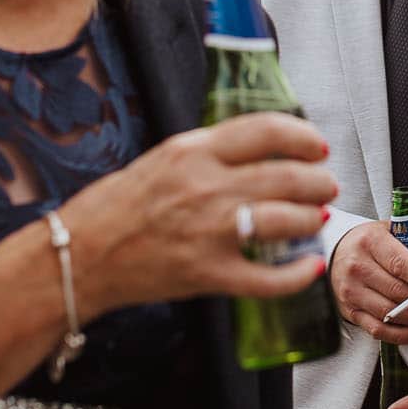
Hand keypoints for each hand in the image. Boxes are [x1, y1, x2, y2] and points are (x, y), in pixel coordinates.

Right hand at [68, 112, 337, 316]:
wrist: (80, 254)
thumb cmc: (116, 206)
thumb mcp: (162, 158)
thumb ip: (209, 153)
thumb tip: (260, 152)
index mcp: (193, 151)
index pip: (266, 130)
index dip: (303, 137)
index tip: (317, 146)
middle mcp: (206, 186)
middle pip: (286, 175)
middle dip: (318, 180)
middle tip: (327, 185)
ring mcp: (210, 232)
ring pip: (286, 220)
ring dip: (312, 218)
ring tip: (318, 218)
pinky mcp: (208, 274)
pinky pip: (267, 277)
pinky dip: (296, 275)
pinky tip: (308, 268)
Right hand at [328, 220, 407, 345]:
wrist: (337, 251)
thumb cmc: (374, 243)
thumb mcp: (401, 234)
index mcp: (372, 242)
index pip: (400, 264)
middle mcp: (358, 266)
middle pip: (398, 292)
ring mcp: (351, 291)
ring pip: (389, 313)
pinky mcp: (350, 311)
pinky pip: (378, 330)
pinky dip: (402, 335)